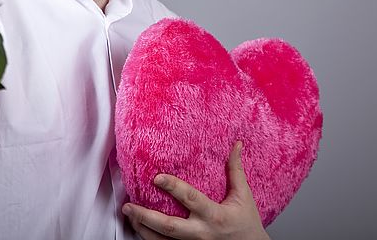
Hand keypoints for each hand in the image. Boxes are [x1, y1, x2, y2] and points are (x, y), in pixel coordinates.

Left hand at [122, 142, 269, 239]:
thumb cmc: (247, 224)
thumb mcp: (243, 196)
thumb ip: (235, 170)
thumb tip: (236, 145)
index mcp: (214, 215)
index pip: (191, 199)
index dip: (174, 188)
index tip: (158, 178)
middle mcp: (201, 233)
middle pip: (170, 227)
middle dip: (146, 216)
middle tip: (129, 205)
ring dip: (143, 229)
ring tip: (129, 215)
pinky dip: (151, 239)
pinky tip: (141, 229)